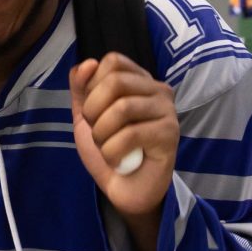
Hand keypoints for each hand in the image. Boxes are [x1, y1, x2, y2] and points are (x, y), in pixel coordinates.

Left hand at [69, 53, 178, 217]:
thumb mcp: (86, 115)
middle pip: (116, 81)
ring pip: (122, 108)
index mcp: (138, 80)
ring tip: (107, 148)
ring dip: (102, 134)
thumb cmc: (108, 149)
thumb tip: (87, 64)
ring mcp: (167, 111)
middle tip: (98, 132)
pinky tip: (118, 161)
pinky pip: (131, 134)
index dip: (93, 85)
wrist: (124, 189)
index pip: (113, 61)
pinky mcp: (170, 134)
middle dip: (93, 111)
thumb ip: (81, 87)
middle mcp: (158, 89)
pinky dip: (112, 152)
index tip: (93, 110)